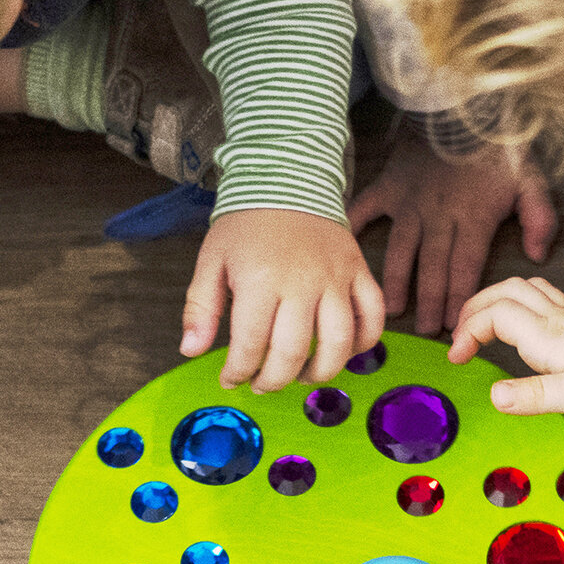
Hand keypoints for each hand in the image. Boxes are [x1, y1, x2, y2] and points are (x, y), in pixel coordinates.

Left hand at [181, 208, 386, 392]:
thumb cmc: (246, 225)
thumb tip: (191, 351)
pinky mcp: (359, 272)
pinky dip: (364, 343)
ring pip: (339, 343)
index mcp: (260, 281)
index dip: (238, 372)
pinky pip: (373, 317)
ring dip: (321, 372)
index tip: (230, 379)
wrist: (286, 179)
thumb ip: (200, 308)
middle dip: (273, 380)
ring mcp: (335, 279)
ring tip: (303, 377)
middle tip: (261, 384)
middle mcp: (302, 283)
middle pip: (293, 353)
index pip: (251, 346)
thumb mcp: (211, 261)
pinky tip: (344, 353)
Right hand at [348, 133, 556, 333]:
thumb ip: (540, 217)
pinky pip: (368, 208)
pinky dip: (355, 227)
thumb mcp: (532, 176)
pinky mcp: (391, 184)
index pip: (465, 269)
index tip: (455, 326)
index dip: (460, 299)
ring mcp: (411, 202)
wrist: (462, 99)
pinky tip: (345, 248)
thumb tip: (539, 255)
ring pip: (401, 250)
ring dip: (396, 281)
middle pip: (433, 268)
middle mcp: (439, 217)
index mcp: (473, 218)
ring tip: (392, 308)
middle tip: (425, 330)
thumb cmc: (499, 141)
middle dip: (430, 302)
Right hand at [450, 277, 563, 422]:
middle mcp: (559, 321)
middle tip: (461, 331)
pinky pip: (556, 301)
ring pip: (529, 290)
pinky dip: (534, 304)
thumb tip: (494, 395)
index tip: (456, 356)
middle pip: (506, 292)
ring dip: (501, 299)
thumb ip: (532, 395)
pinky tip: (539, 320)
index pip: (493, 316)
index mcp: (547, 337)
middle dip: (475, 306)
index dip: (467, 331)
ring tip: (487, 322)